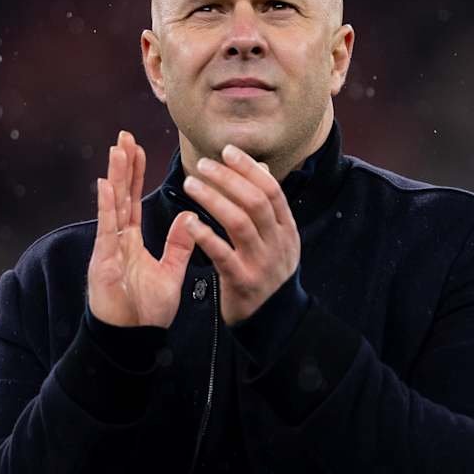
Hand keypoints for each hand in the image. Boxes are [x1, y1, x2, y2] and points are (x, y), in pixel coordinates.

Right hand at [88, 130, 198, 327]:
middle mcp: (116, 239)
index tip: (137, 149)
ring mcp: (108, 249)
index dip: (135, 174)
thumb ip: (178, 245)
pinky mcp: (104, 262)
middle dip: (123, 166)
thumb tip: (187, 217)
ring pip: (112, 206)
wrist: (134, 339)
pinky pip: (107, 230)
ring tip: (117, 150)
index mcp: (130, 240)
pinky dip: (106, 207)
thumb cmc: (146, 311)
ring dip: (114, 177)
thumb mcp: (170, 273)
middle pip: (120, 195)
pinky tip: (106, 185)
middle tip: (124, 136)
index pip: (133, 200)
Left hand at [181, 144, 299, 325]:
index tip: (228, 151)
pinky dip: (205, 235)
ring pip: (239, 222)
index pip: (271, 190)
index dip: (249, 168)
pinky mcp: (243, 282)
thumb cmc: (268, 274)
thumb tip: (262, 169)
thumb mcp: (277, 240)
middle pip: (255, 201)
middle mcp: (277, 244)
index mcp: (286, 230)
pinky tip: (188, 221)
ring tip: (191, 185)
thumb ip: (268, 207)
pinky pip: (222, 254)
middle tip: (203, 164)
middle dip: (229, 179)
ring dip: (214, 199)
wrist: (274, 321)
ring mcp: (261, 263)